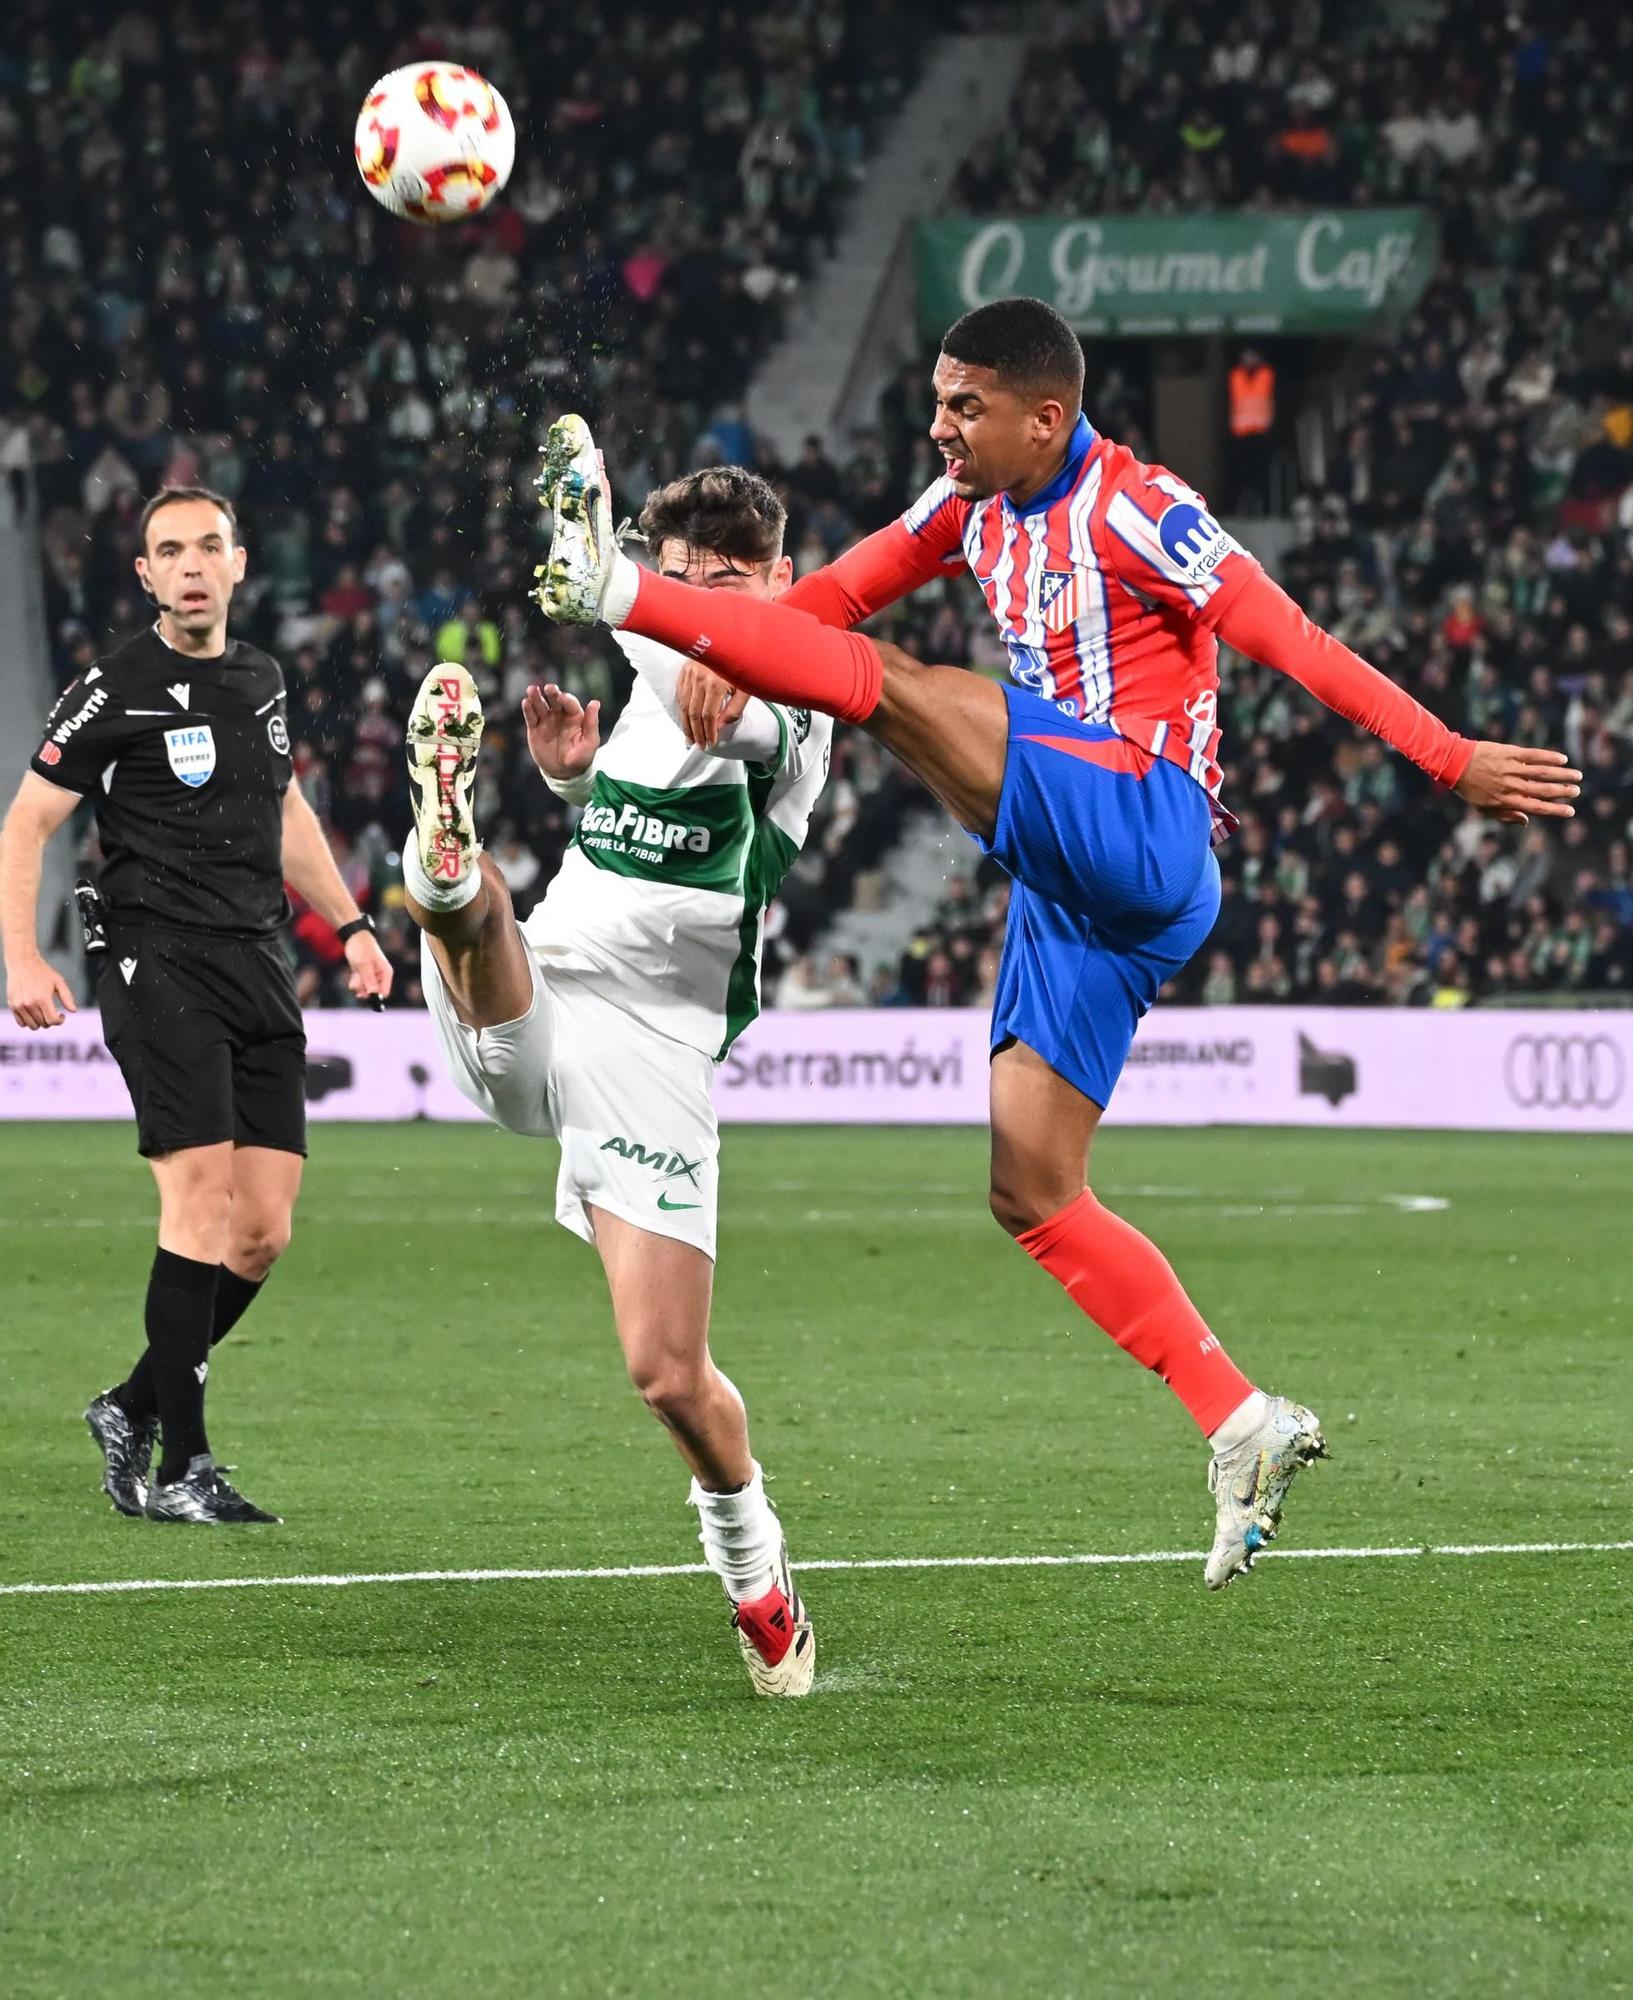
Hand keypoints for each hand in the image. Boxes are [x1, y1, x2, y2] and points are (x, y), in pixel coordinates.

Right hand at [7, 954, 77, 1029]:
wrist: (22, 963)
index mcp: (43, 998)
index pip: (52, 1021)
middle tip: (53, 1011)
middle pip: (44, 1024)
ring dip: (40, 1022)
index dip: (60, 1021)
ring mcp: (19, 1005)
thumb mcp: (59, 982)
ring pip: (33, 1026)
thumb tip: (73, 1011)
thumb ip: (67, 997)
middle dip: (51, 1020)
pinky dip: (28, 1022)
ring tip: (43, 1013)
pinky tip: (34, 1013)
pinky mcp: (12, 1005)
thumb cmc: (42, 972)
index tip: (62, 1015)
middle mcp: (30, 1004)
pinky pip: (21, 1023)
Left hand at [344, 932, 393, 1007]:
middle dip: (364, 989)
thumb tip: (374, 994)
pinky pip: (361, 985)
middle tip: (357, 980)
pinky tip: (354, 974)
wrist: (353, 937)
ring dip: (358, 985)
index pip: (383, 992)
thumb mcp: (363, 965)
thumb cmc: (361, 949)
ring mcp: (373, 976)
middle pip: (373, 992)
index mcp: (386, 973)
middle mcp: (381, 976)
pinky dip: (356, 982)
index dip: (374, 995)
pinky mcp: (366, 975)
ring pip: (365, 989)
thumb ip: (369, 980)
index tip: (364, 991)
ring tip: (355, 974)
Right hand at [523, 683, 600, 778]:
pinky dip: (528, 709)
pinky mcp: (535, 728)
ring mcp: (546, 720)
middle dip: (552, 692)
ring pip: (540, 705)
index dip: (566, 699)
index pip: (570, 703)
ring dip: (536, 697)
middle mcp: (560, 715)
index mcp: (574, 716)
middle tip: (548, 688)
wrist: (564, 773)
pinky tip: (526, 702)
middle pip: (554, 699)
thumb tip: (595, 702)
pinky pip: (531, 717)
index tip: (561, 697)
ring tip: (532, 690)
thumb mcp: (590, 742)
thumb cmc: (581, 757)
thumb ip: (591, 723)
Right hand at [676, 661, 749, 748]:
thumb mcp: (746, 688)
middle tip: (699, 746)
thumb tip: (720, 727)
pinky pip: (680, 694)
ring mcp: (690, 673)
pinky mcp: (684, 669)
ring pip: (683, 705)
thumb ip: (734, 709)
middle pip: (693, 713)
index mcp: (716, 683)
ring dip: (686, 724)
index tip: (711, 743)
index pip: (708, 715)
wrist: (732, 641)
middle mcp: (700, 678)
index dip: (709, 732)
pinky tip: (685, 720)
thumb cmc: (741, 665)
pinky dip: (681, 710)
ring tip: (690, 738)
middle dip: (696, 733)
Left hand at [1453, 742, 1582, 823]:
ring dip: (1562, 774)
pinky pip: (1534, 755)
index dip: (1555, 810)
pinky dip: (1549, 757)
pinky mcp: (1510, 753)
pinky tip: (1563, 759)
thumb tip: (1526, 821)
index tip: (1570, 811)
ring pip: (1542, 772)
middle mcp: (1511, 786)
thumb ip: (1505, 815)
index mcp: (1506, 801)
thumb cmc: (1470, 788)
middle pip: (1543, 790)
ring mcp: (1511, 769)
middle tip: (1577, 791)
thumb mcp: (1483, 807)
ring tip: (1577, 776)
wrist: (1455, 764)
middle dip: (1563, 792)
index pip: (1536, 808)